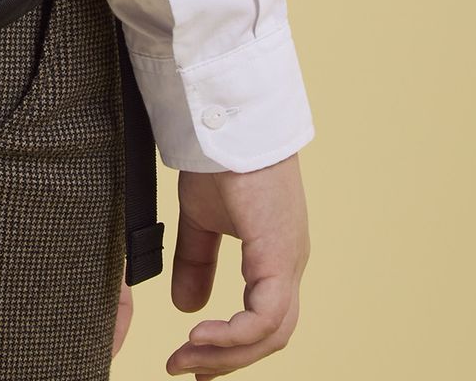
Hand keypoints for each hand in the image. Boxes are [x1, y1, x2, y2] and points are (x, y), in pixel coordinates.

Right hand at [163, 151, 308, 374]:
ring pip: (271, 333)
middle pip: (271, 336)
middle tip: (186, 369)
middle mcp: (289, 264)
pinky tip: (200, 334)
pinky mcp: (278, 255)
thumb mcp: (200, 219)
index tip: (196, 361)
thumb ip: (196, 261)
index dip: (232, 346)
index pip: (263, 320)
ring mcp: (288, 261)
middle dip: (227, 358)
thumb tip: (187, 306)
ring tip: (186, 356)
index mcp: (274, 256)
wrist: (223, 120)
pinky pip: (264, 316)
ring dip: (226, 352)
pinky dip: (234, 334)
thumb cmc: (217, 158)